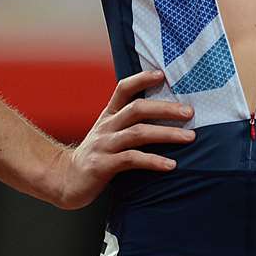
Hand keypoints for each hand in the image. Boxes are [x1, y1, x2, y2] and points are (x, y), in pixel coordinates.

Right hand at [46, 69, 193, 209]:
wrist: (66, 180)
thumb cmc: (97, 156)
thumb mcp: (109, 134)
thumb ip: (130, 124)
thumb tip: (166, 116)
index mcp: (108, 115)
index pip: (123, 89)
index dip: (142, 79)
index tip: (162, 75)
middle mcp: (106, 126)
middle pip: (137, 109)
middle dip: (165, 108)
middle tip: (189, 112)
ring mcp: (103, 145)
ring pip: (138, 133)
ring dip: (166, 134)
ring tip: (189, 137)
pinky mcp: (102, 165)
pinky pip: (131, 160)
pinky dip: (153, 161)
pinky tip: (171, 165)